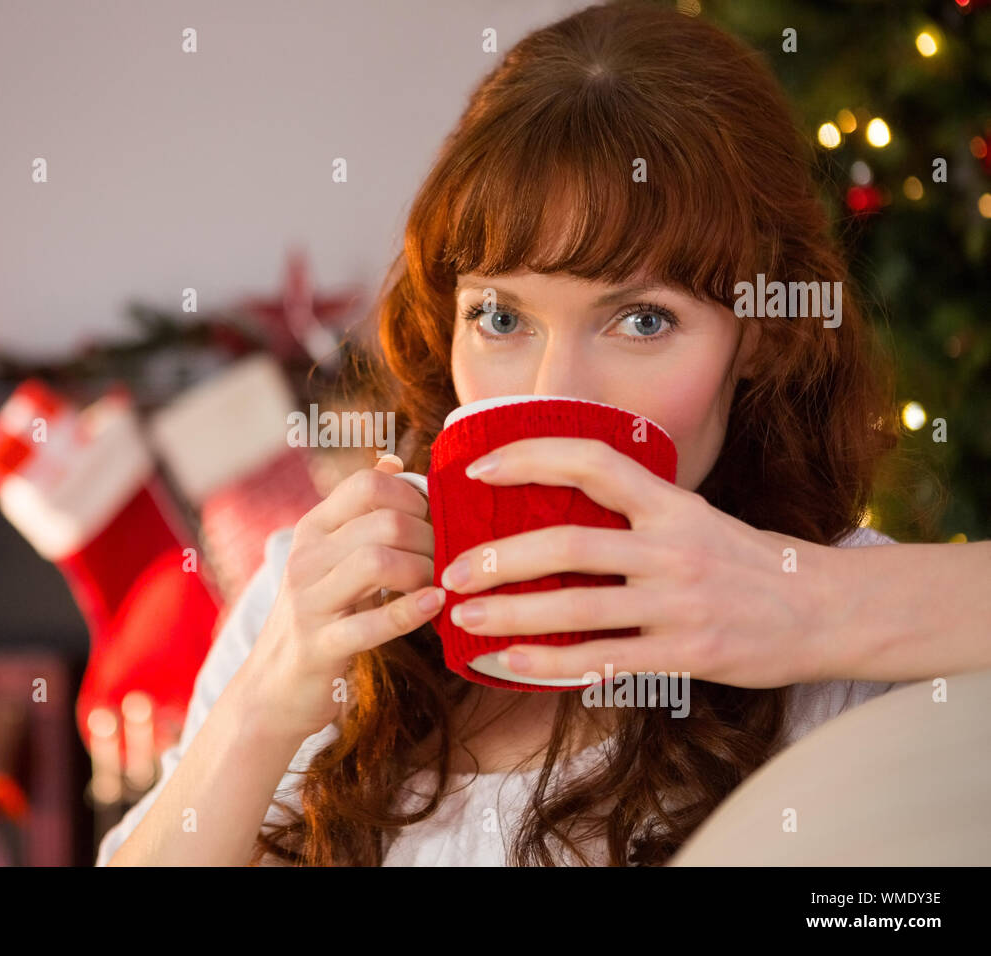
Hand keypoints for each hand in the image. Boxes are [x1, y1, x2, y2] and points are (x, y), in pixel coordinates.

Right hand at [230, 454, 440, 743]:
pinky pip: (373, 622)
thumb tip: (394, 461)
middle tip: (447, 560)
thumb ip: (360, 515)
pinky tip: (437, 605)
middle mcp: (306, 558)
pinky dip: (412, 611)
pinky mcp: (319, 646)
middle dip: (429, 538)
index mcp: (312, 530)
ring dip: (423, 572)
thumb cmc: (319, 619)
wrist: (272, 691)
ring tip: (439, 585)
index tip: (433, 522)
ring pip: (377, 562)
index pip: (367, 484)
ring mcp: (308, 602)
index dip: (413, 496)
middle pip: (383, 522)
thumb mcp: (331, 559)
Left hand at [438, 437, 835, 688]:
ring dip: (510, 613)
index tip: (478, 469)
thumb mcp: (697, 516)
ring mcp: (679, 603)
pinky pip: (604, 660)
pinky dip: (550, 663)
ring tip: (465, 617)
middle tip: (451, 570)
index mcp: (671, 503)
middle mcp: (672, 547)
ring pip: (576, 608)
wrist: (827, 610)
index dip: (529, 457)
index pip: (591, 460)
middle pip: (568, 544)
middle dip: (497, 558)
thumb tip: (558, 502)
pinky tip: (510, 661)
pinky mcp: (686, 653)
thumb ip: (636, 510)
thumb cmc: (749, 561)